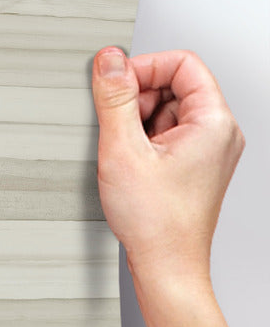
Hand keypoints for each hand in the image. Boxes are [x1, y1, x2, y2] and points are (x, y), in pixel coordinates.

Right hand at [91, 45, 244, 285]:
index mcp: (213, 122)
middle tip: (116, 128)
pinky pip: (167, 137)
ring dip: (137, 124)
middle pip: (175, 87)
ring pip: (168, 113)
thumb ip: (114, 99)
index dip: (143, 68)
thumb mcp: (123, 150)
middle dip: (138, 99)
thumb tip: (109, 60)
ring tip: (125, 156)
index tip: (114, 85)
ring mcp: (209, 152)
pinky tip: (131, 168)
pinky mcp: (195, 167)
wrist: (166, 266)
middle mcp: (219, 133)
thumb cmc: (155, 222)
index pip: (182, 64)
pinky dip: (143, 144)